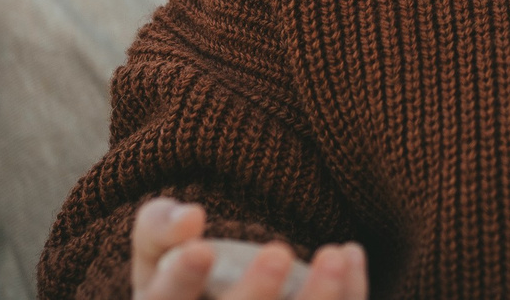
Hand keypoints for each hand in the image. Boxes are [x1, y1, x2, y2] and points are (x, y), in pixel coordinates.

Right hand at [131, 197, 365, 299]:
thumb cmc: (187, 273)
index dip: (181, 279)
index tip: (201, 248)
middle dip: (256, 296)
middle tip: (278, 253)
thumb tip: (190, 218)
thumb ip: (161, 226)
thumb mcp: (159, 249)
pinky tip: (351, 255)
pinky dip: (348, 297)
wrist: (230, 290)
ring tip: (333, 256)